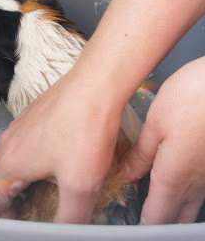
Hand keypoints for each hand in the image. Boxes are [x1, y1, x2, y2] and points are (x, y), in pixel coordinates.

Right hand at [0, 60, 123, 222]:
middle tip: (36, 202)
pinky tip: (57, 152)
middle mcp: (7, 142)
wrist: (95, 85)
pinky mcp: (33, 113)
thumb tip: (65, 231)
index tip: (27, 217)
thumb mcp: (80, 184)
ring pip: (9, 158)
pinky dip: (31, 155)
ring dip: (22, 175)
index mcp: (10, 163)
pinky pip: (23, 141)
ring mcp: (19, 125)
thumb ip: (69, 218)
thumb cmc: (84, 132)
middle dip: (10, 197)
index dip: (4, 218)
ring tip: (49, 179)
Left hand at [120, 57, 204, 224]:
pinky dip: (188, 191)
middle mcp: (197, 182)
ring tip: (158, 201)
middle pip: (177, 216)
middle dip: (161, 220)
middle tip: (146, 218)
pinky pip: (202, 187)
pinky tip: (179, 179)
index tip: (133, 226)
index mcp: (174, 176)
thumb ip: (141, 154)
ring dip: (174, 208)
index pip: (157, 216)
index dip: (144, 225)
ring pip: (192, 203)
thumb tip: (127, 174)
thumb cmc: (194, 98)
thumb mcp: (156, 125)